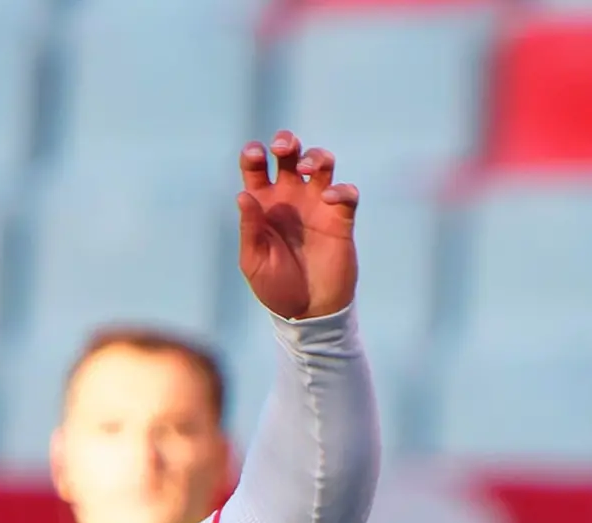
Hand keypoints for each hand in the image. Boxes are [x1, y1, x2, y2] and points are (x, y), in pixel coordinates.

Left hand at [236, 134, 359, 321]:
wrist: (308, 312)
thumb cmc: (276, 287)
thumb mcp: (254, 262)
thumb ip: (250, 228)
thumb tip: (244, 195)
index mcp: (264, 202)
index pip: (256, 166)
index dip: (254, 153)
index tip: (257, 155)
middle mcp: (290, 197)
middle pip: (290, 154)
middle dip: (287, 142)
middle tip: (283, 149)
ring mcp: (317, 205)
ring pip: (321, 163)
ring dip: (316, 156)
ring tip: (307, 169)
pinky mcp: (341, 219)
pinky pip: (346, 193)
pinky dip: (341, 189)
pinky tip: (330, 199)